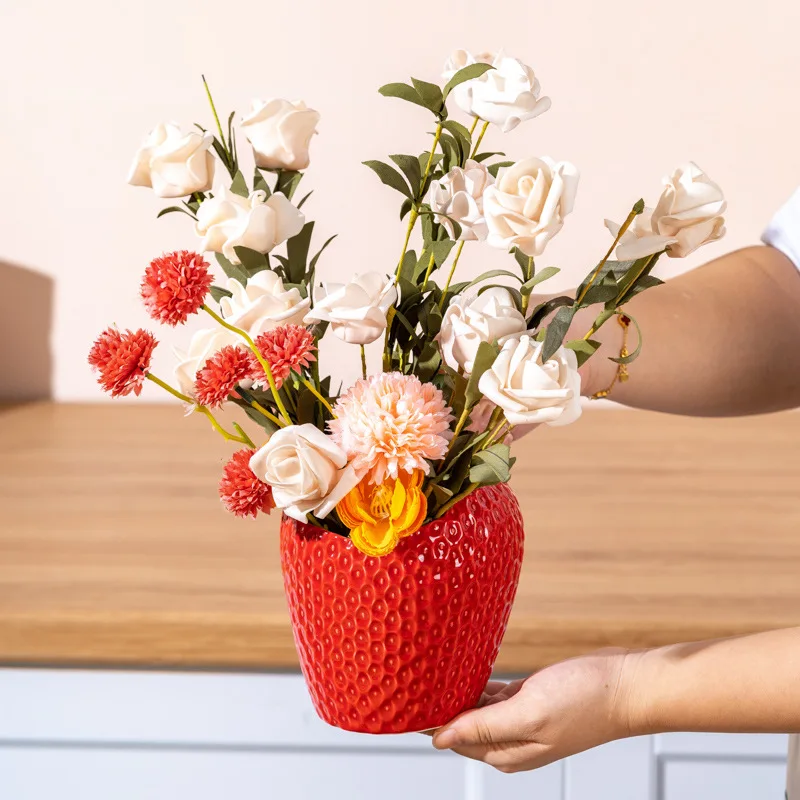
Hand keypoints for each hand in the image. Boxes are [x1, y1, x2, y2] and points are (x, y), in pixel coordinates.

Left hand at [431, 648, 637, 772]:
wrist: (627, 685)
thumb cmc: (586, 701)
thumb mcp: (528, 713)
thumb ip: (484, 727)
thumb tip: (441, 739)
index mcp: (508, 752)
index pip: (455, 739)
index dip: (429, 722)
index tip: (405, 701)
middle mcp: (513, 740)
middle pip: (463, 725)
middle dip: (439, 708)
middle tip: (412, 680)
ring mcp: (523, 719)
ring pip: (477, 709)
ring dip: (457, 694)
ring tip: (431, 672)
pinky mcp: (532, 698)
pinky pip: (495, 694)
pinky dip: (478, 684)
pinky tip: (465, 670)